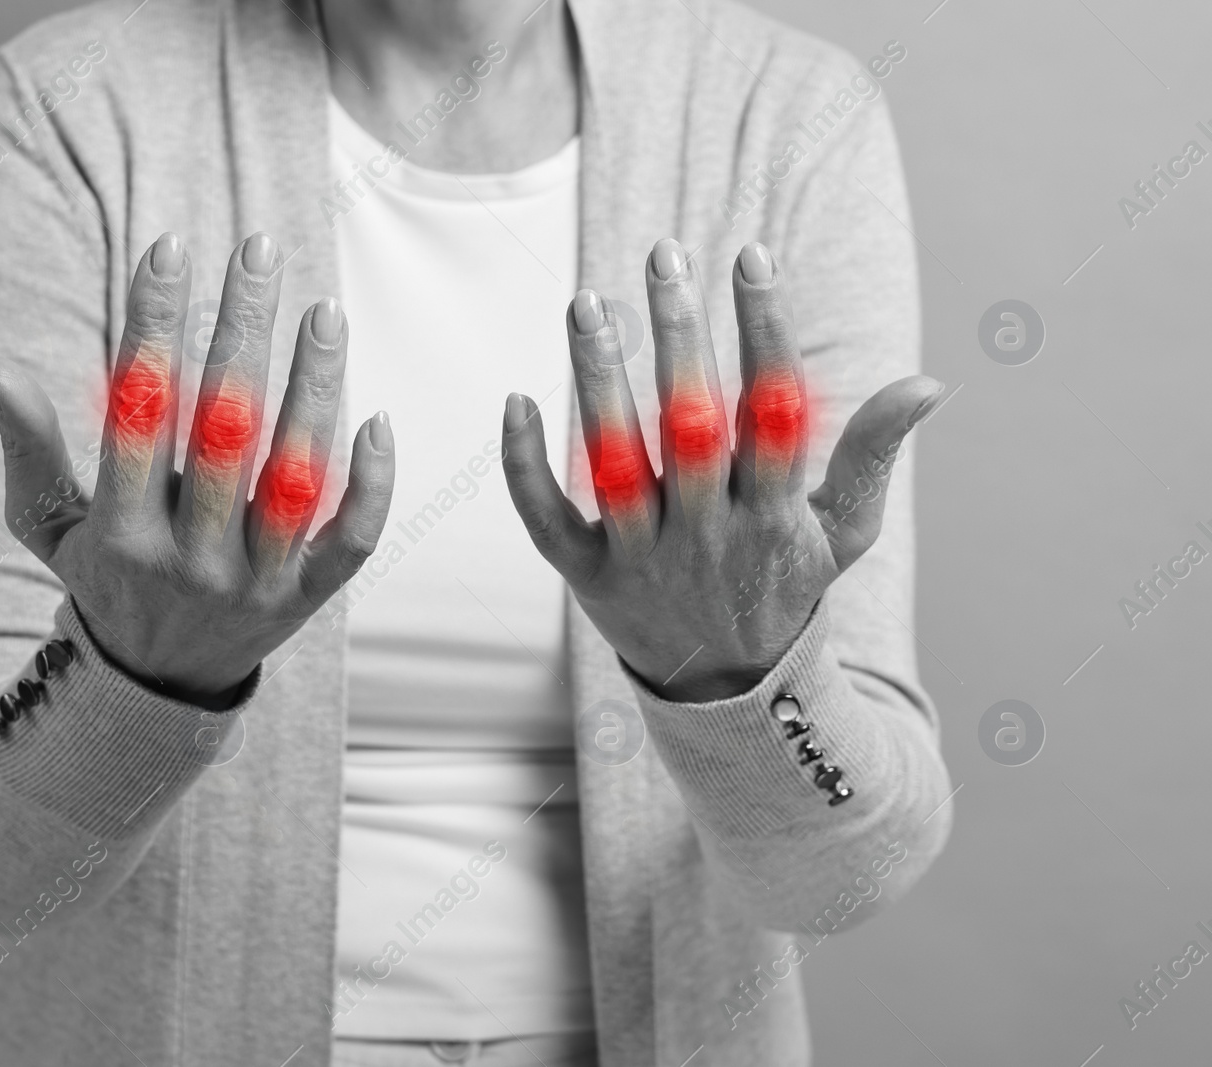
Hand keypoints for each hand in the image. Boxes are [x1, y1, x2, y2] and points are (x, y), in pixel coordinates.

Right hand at [0, 231, 394, 708]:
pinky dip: (371, 483)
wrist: (156, 686)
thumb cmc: (103, 578)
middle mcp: (190, 559)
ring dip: (313, 387)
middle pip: (225, 428)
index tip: (169, 249)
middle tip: (257, 248)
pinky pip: (351, 540)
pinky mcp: (308, 601)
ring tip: (324, 310)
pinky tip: (377, 418)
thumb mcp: (48, 525)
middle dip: (240, 328)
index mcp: (121, 533)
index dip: (154, 324)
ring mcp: (255, 584)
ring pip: (295, 475)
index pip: (140, 410)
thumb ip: (28, 449)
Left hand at [501, 240, 941, 701]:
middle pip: (689, 426)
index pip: (774, 412)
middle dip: (678, 337)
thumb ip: (873, 457)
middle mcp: (706, 536)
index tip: (751, 256)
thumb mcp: (841, 533)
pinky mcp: (586, 579)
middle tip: (663, 256)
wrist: (726, 692)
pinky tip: (516, 400)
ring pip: (614, 464)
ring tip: (587, 302)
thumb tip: (931, 383)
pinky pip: (546, 521)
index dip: (766, 331)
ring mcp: (642, 558)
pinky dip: (525, 466)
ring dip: (598, 381)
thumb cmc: (784, 587)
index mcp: (773, 517)